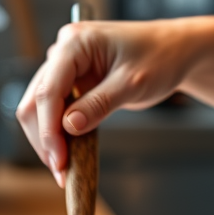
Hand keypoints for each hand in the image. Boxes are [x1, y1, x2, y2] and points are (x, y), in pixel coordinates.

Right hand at [17, 15, 213, 183]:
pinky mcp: (73, 82)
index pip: (49, 89)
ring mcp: (66, 66)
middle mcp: (63, 51)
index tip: (59, 159)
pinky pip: (56, 110)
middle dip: (45, 138)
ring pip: (40, 107)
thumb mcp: (133, 83)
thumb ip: (99, 104)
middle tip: (61, 171)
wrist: (177, 50)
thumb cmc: (161, 56)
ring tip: (64, 169)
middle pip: (36, 100)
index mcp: (75, 42)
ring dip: (48, 139)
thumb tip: (68, 127)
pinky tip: (69, 155)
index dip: (49, 128)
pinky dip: (60, 133)